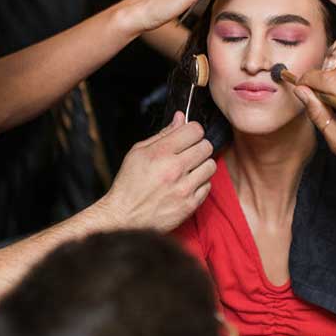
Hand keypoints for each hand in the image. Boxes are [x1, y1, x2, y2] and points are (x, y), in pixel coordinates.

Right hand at [102, 112, 215, 231]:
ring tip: (188, 170)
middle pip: (206, 146)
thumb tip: (181, 117)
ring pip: (211, 166)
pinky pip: (208, 186)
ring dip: (202, 165)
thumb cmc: (129, 184)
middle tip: (188, 153)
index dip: (192, 131)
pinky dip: (200, 184)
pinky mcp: (190, 205)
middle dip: (199, 146)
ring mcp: (184, 188)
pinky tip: (187, 185)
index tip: (188, 136)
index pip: (194, 130)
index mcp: (160, 153)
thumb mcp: (138, 152)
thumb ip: (162, 134)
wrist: (124, 218)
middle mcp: (174, 169)